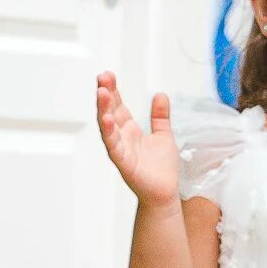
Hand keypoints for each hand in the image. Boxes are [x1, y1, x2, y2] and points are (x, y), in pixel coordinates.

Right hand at [95, 72, 182, 207]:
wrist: (165, 193)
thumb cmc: (162, 169)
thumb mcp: (164, 135)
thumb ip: (160, 116)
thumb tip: (160, 94)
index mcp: (130, 131)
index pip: (118, 106)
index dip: (113, 91)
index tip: (108, 75)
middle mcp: (122, 138)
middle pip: (110, 112)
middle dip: (105, 95)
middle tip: (102, 77)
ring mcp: (120, 150)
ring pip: (107, 127)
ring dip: (103, 110)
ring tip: (101, 92)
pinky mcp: (123, 163)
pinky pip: (113, 147)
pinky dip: (109, 133)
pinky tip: (107, 120)